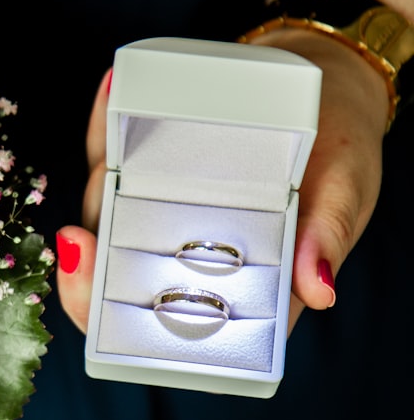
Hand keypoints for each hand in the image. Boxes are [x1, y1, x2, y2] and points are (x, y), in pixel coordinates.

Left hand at [56, 30, 389, 334]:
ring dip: (97, 185)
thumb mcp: (343, 196)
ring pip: (106, 211)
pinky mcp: (148, 165)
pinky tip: (110, 92)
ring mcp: (158, 209)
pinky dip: (107, 122)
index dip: (113, 324)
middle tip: (76, 240)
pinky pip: (116, 148)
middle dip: (86, 267)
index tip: (98, 300)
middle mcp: (181, 252)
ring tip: (109, 148)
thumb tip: (319, 293)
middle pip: (113, 277)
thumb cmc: (341, 159)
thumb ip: (328, 239)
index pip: (158, 326)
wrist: (336, 95)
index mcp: (226, 285)